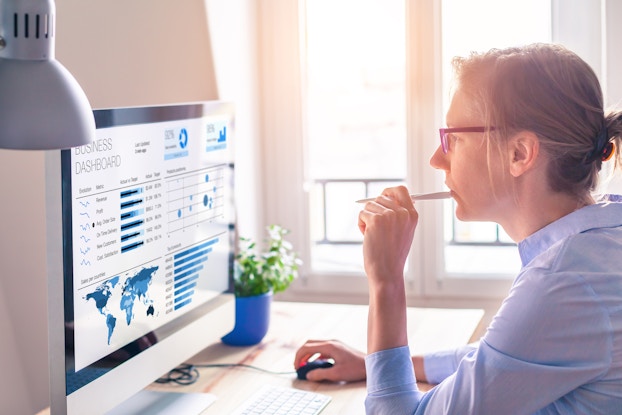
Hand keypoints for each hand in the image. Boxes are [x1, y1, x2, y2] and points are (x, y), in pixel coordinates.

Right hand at [294, 339, 365, 381]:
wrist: (370, 364)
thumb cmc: (355, 368)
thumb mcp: (336, 374)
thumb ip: (320, 374)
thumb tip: (308, 375)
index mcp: (329, 346)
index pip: (307, 347)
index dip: (298, 357)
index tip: (296, 366)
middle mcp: (331, 342)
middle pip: (309, 343)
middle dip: (301, 354)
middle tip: (298, 365)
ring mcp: (335, 343)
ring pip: (315, 345)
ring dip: (308, 354)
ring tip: (305, 365)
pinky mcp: (338, 347)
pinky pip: (322, 349)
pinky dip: (316, 355)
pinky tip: (317, 364)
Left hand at [358, 186, 417, 352]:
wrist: (387, 273)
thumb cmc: (392, 255)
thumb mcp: (403, 232)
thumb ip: (398, 214)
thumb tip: (385, 196)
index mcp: (412, 215)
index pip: (400, 190)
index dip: (388, 191)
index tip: (381, 197)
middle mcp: (403, 213)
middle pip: (381, 197)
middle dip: (374, 210)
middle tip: (376, 227)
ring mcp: (389, 216)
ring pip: (369, 206)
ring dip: (367, 219)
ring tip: (373, 235)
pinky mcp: (376, 220)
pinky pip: (362, 214)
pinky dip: (361, 225)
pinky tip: (367, 237)